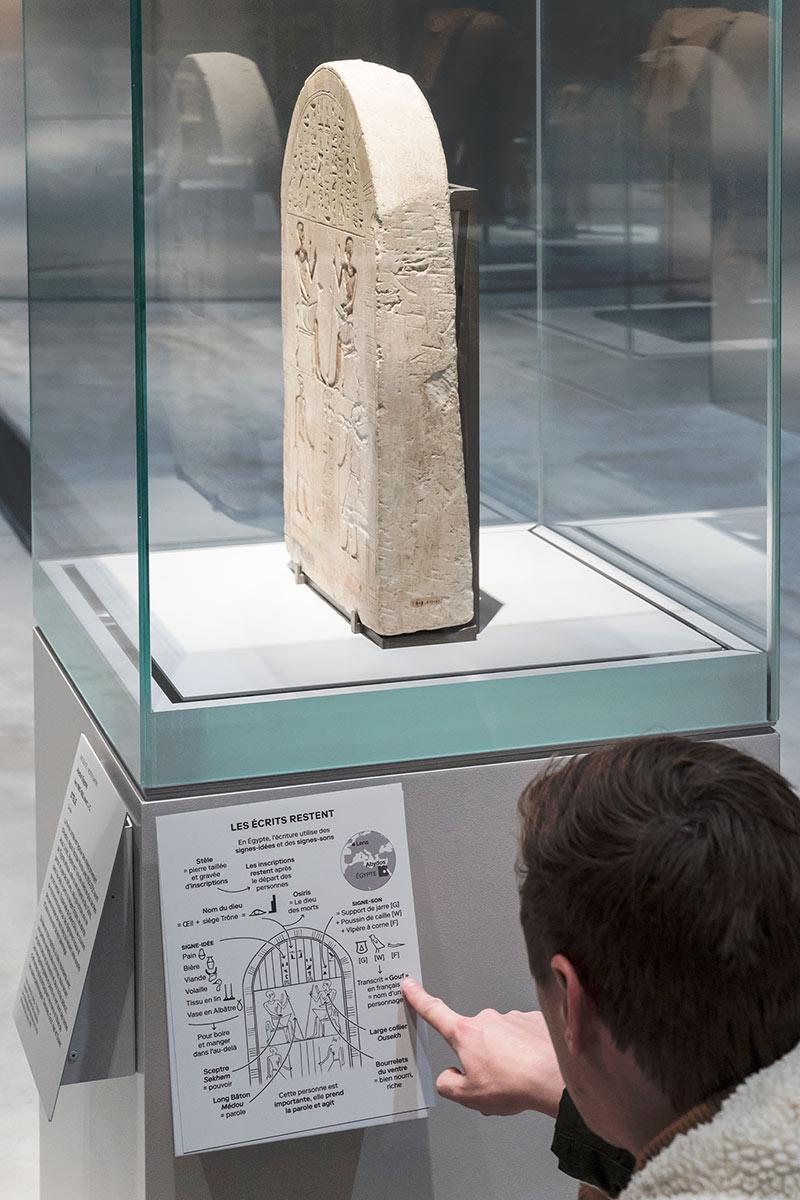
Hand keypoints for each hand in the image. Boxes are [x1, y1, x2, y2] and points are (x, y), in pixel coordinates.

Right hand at [402, 977, 563, 1117]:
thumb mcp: (469, 1096)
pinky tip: (533, 1068)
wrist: (554, 1077)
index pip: (435, 1012)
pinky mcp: (534, 1020)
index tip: (409, 985)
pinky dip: (525, 1051)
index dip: (419, 999)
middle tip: (494, 1081)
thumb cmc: (513, 1085)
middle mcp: (487, 1019)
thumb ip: (448, 1085)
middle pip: (474, 1038)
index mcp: (465, 1034)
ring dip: (505, 1055)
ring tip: (518, 1079)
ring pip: (501, 1039)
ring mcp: (512, 1017)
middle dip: (480, 1057)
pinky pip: (523, 1036)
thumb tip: (448, 1076)